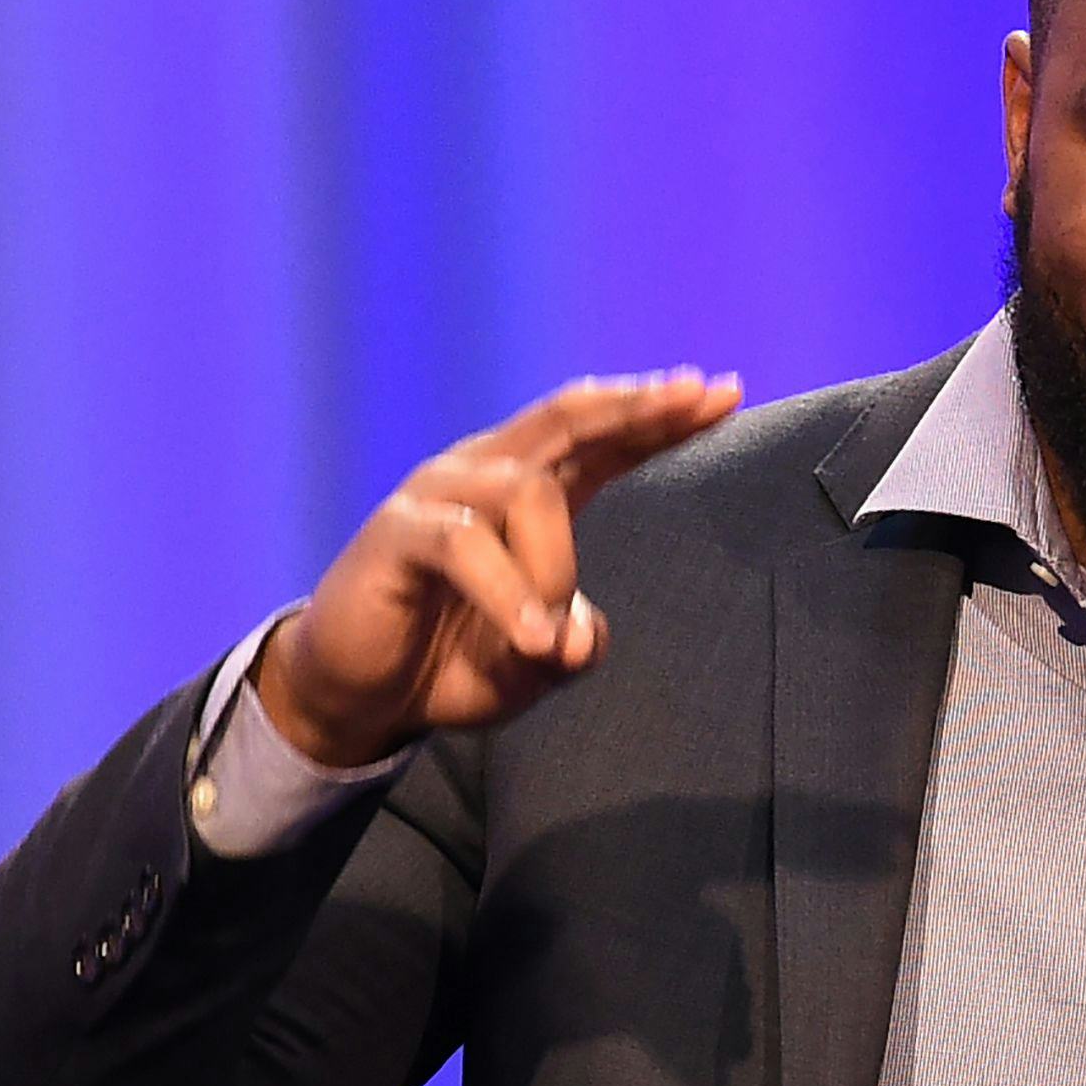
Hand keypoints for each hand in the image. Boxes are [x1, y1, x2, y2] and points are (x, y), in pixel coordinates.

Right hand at [255, 369, 741, 766]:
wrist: (359, 692)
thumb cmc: (450, 663)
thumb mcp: (533, 664)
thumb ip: (573, 644)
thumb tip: (578, 638)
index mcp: (528, 492)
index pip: (604, 438)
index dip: (661, 415)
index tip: (726, 393)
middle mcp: (485, 474)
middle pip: (571, 416)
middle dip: (640, 405)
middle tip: (698, 394)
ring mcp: (439, 494)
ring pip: (528, 492)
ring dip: (556, 570)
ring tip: (544, 644)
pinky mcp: (397, 531)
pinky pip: (465, 544)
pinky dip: (507, 591)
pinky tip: (528, 638)